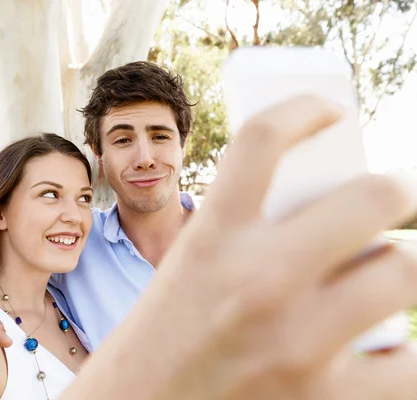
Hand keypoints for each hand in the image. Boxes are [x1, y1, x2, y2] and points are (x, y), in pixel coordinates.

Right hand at [61, 95, 416, 398]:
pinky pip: (410, 363)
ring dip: (396, 272)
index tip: (328, 110)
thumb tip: (334, 217)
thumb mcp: (189, 269)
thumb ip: (248, 236)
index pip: (261, 139)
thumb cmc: (165, 337)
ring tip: (375, 283)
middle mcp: (256, 281)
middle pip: (372, 195)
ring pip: (403, 272)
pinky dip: (401, 354)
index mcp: (209, 239)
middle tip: (389, 204)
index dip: (303, 107)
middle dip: (392, 193)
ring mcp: (297, 343)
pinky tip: (378, 350)